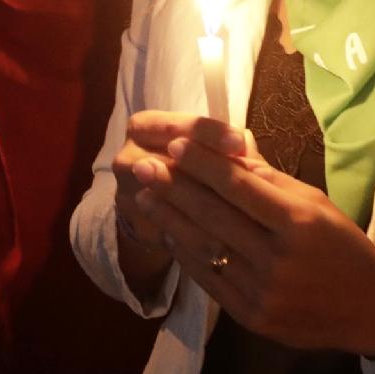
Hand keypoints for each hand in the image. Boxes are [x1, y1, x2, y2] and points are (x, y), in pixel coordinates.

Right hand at [111, 111, 256, 287]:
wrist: (153, 202)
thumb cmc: (187, 165)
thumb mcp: (204, 148)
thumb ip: (224, 146)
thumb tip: (248, 144)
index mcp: (143, 127)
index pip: (177, 127)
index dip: (209, 134)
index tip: (239, 143)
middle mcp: (128, 157)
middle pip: (169, 164)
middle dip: (209, 174)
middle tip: (247, 183)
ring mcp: (126, 193)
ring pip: (168, 202)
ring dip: (203, 212)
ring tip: (241, 221)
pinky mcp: (134, 225)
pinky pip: (166, 232)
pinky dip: (194, 239)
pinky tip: (222, 246)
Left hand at [135, 118, 374, 366]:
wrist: (370, 308)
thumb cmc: (343, 245)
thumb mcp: (315, 202)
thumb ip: (269, 180)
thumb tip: (226, 150)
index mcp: (299, 222)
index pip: (239, 186)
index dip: (202, 164)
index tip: (174, 145)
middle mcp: (279, 258)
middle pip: (215, 216)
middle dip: (174, 188)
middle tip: (143, 166)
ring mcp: (264, 292)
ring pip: (207, 249)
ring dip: (171, 220)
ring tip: (145, 197)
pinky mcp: (253, 317)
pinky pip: (211, 281)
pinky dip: (187, 255)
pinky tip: (170, 233)